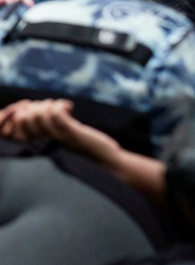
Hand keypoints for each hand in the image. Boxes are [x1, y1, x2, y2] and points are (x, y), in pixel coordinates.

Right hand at [0, 99, 122, 166]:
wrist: (105, 160)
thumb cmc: (86, 146)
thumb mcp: (64, 135)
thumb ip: (52, 125)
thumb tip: (43, 107)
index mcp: (42, 143)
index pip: (18, 126)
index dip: (27, 112)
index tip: (45, 110)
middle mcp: (46, 142)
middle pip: (25, 118)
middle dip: (38, 105)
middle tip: (55, 107)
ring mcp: (58, 138)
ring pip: (38, 115)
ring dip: (50, 104)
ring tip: (63, 107)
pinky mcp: (72, 134)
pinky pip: (56, 115)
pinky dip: (60, 105)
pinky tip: (70, 107)